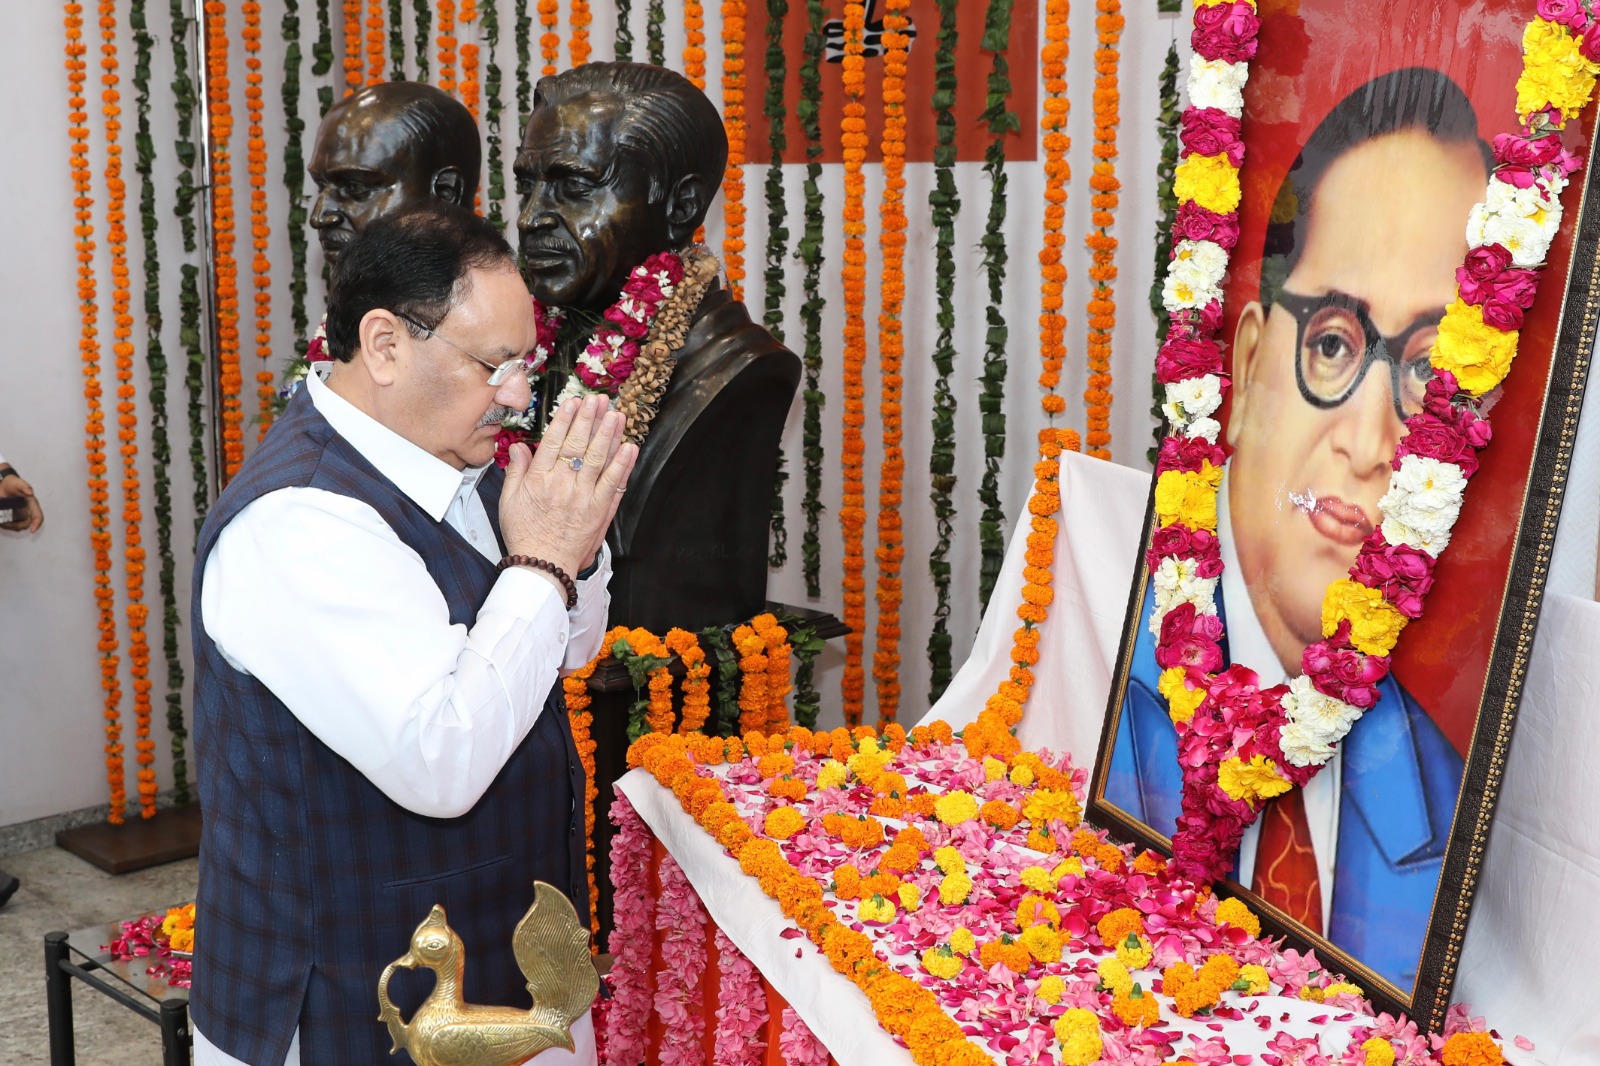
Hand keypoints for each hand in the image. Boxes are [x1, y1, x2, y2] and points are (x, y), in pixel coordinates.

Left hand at [0, 471, 41, 532]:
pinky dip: (6, 525)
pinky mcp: (13, 516)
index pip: (38, 516)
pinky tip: (1, 522)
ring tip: (2, 522)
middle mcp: (28, 511)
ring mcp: (20, 514)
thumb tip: (30, 493)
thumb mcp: (17, 483)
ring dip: (10, 526)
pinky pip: (12, 525)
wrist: (2, 485)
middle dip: (17, 526)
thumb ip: (24, 487)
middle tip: (6, 523)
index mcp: (32, 504)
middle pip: (27, 524)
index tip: (32, 530)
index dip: (37, 524)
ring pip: (19, 526)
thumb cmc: (12, 483)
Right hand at [499, 393, 636, 580]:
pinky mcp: (598, 510)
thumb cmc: (524, 534)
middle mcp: (561, 484)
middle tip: (597, 400)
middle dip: (589, 419)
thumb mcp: (509, 500)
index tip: (573, 403)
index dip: (565, 420)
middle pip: (578, 445)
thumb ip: (516, 470)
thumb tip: (520, 447)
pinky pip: (612, 483)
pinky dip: (622, 465)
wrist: (542, 565)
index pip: (553, 442)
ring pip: (597, 459)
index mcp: (538, 479)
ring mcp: (582, 497)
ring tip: (616, 414)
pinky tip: (629, 448)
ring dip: (608, 435)